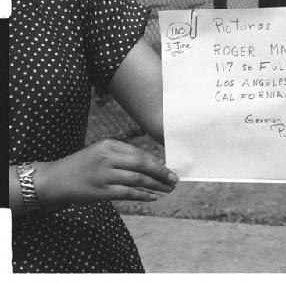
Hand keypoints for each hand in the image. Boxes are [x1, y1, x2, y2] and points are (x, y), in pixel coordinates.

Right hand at [34, 139, 177, 208]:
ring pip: (138, 179)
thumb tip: (153, 165)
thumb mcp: (101, 152)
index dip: (157, 162)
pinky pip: (128, 193)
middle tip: (174, 179)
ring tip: (168, 189)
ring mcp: (104, 175)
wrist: (55, 179)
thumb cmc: (83, 166)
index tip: (169, 170)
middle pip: (142, 164)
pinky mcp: (102, 191)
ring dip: (156, 185)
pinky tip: (154, 196)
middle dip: (162, 172)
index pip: (140, 153)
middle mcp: (108, 158)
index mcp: (109, 145)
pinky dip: (143, 195)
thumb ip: (123, 156)